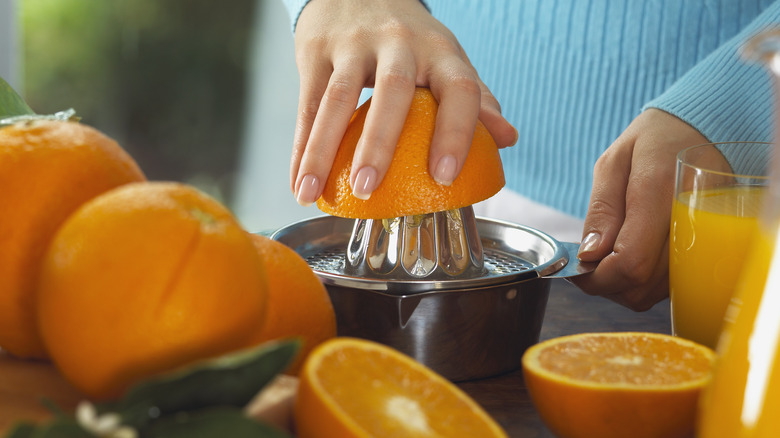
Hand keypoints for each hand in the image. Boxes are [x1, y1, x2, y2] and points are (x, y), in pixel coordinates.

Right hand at [289, 0, 516, 205]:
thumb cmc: (409, 42)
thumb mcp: (445, 60)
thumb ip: (476, 99)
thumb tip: (507, 140)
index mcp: (440, 51)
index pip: (460, 88)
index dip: (457, 132)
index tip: (446, 177)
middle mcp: (400, 43)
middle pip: (392, 90)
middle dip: (379, 142)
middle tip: (369, 189)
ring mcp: (354, 45)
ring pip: (337, 98)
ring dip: (323, 149)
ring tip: (313, 192)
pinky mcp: (317, 51)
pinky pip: (307, 102)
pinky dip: (300, 145)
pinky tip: (298, 180)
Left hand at [570, 109, 708, 310]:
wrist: (703, 131)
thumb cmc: (653, 142)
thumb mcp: (614, 162)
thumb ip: (602, 209)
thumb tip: (590, 255)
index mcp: (659, 193)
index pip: (630, 263)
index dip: (597, 277)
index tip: (577, 268)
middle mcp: (688, 224)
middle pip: (640, 286)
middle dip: (604, 283)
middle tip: (589, 260)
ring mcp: (702, 242)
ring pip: (652, 293)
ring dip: (622, 285)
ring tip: (609, 255)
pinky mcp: (705, 252)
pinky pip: (668, 286)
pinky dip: (643, 282)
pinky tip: (632, 256)